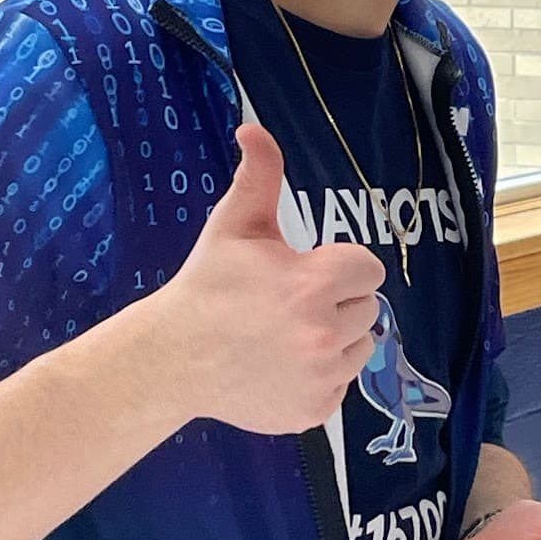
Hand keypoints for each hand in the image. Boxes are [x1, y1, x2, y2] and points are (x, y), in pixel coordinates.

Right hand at [159, 124, 383, 432]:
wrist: (173, 359)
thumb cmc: (208, 287)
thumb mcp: (233, 226)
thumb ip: (258, 176)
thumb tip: (255, 128)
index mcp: (312, 285)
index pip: (368, 269)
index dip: (340, 267)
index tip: (309, 271)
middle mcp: (323, 334)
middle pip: (368, 308)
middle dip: (337, 302)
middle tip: (289, 305)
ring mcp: (320, 377)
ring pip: (360, 348)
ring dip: (336, 339)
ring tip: (287, 334)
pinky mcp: (314, 411)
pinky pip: (342, 385)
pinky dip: (321, 377)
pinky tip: (283, 365)